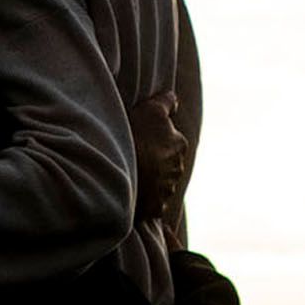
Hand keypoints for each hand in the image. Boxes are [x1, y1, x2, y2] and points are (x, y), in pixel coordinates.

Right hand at [127, 91, 189, 229]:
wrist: (125, 172)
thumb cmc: (136, 138)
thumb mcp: (150, 110)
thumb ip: (164, 103)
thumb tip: (174, 97)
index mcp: (179, 143)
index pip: (170, 138)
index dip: (155, 136)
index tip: (141, 136)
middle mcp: (178, 167)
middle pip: (165, 161)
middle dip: (154, 160)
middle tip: (133, 154)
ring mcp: (167, 189)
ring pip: (159, 183)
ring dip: (149, 181)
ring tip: (129, 175)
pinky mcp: (157, 208)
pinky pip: (151, 204)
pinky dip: (144, 201)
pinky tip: (130, 195)